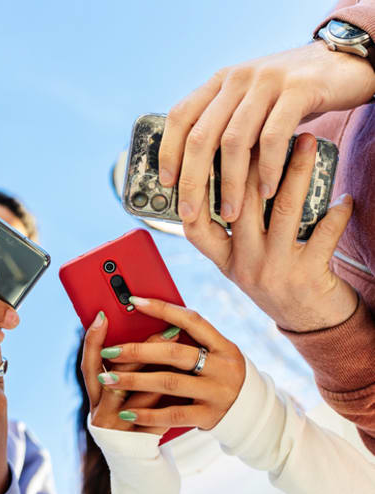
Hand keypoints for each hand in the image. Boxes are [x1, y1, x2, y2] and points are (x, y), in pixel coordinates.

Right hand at [82, 310, 179, 433]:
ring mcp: (118, 428)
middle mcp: (100, 411)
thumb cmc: (131, 415)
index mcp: (95, 395)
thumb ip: (129, 367)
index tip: (102, 315)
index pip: (88, 363)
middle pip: (115, 376)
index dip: (93, 339)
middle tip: (165, 328)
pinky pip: (158, 418)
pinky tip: (189, 383)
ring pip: (140, 397)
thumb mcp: (123, 392)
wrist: (136, 460)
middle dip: (140, 350)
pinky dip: (173, 400)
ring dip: (161, 372)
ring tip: (180, 349)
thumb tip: (146, 326)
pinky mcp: (138, 441)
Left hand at [95, 297, 244, 429]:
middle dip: (138, 351)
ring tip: (108, 378)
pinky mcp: (209, 416)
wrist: (250, 411)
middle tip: (110, 351)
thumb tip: (154, 320)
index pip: (191, 320)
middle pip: (174, 353)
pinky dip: (147, 413)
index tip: (135, 301)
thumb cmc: (221, 372)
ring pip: (169, 383)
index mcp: (223, 345)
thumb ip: (192, 339)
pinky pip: (173, 414)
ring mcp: (216, 392)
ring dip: (134, 380)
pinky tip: (126, 411)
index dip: (163, 309)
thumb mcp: (216, 352)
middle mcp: (222, 367)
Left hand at [158, 41, 374, 222]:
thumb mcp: (251, 103)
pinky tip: (267, 192)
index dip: (168, 151)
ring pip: (234, 142)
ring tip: (231, 214)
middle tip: (190, 212)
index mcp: (219, 83)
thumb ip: (227, 125)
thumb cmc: (289, 96)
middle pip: (201, 135)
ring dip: (230, 184)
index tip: (166, 182)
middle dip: (192, 180)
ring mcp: (266, 82)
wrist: (342, 63)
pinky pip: (273, 137)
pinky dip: (267, 169)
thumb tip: (198, 173)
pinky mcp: (298, 90)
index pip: (180, 116)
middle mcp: (237, 79)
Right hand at [184, 133, 357, 331]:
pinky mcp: (308, 275)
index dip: (195, 193)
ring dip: (298, 171)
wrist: (307, 321)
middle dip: (255, 160)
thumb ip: (233, 232)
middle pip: (242, 203)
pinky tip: (343, 197)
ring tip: (309, 141)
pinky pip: (325, 234)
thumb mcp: (243, 262)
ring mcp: (274, 270)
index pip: (195, 227)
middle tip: (267, 125)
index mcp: (225, 260)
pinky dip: (337, 212)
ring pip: (283, 209)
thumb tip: (233, 178)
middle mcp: (244, 265)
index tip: (207, 156)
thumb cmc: (274, 281)